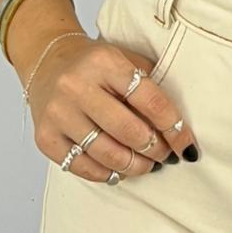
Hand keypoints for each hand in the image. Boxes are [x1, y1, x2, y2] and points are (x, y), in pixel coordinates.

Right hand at [26, 34, 199, 181]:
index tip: (186, 143)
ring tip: (147, 165)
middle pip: (128, 131)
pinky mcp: (45, 137)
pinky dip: (106, 173)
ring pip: (106, 153)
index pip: (149, 99)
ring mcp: (59, 113)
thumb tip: (176, 125)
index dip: (173, 126)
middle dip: (154, 149)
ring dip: (134, 166)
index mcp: (104, 61)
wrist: (47, 60)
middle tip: (165, 155)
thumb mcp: (124, 58)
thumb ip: (148, 83)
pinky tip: (119, 170)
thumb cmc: (94, 63)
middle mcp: (78, 86)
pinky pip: (81, 166)